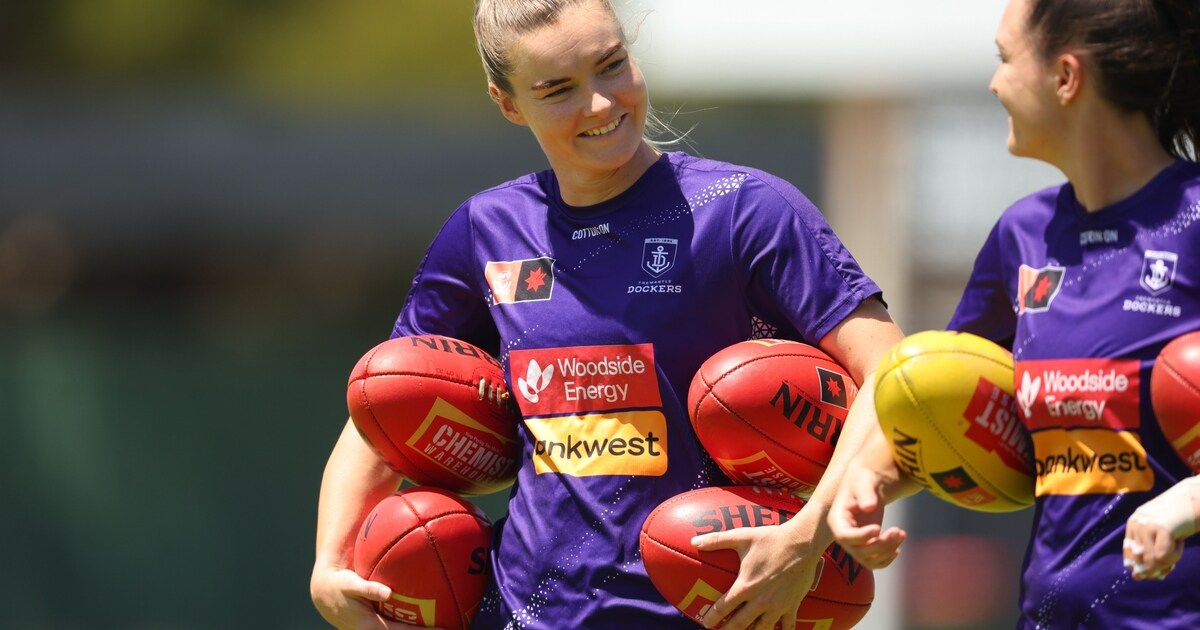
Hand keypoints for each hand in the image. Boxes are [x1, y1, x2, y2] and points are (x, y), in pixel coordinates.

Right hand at [311, 566, 433, 629]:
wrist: (325, 594)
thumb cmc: (341, 586)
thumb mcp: (350, 584)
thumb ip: (368, 588)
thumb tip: (387, 592)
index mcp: (371, 627)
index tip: (442, 629)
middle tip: (451, 628)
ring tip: (444, 625)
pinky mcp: (378, 626)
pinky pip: (398, 626)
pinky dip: (412, 624)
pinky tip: (429, 616)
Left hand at [691, 524, 822, 629]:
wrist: (802, 543)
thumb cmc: (771, 539)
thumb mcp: (741, 537)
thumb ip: (716, 540)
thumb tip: (694, 540)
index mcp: (746, 586)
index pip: (724, 608)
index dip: (712, 617)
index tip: (706, 623)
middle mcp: (760, 600)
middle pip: (740, 624)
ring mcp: (777, 606)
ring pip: (762, 628)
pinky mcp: (792, 605)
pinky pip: (787, 626)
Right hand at [828, 466, 907, 569]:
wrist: (869, 485)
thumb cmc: (864, 480)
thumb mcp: (864, 481)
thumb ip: (866, 493)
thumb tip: (869, 507)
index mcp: (837, 519)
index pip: (843, 536)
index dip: (860, 537)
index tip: (878, 528)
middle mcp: (843, 534)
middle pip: (858, 552)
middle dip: (880, 545)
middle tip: (897, 530)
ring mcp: (854, 543)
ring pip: (868, 559)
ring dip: (887, 551)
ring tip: (901, 534)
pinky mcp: (866, 547)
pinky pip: (874, 562)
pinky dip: (887, 559)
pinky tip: (898, 547)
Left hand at [1123, 476, 1199, 580]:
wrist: (1196, 497)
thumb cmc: (1181, 519)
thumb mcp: (1161, 535)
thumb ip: (1150, 552)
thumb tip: (1137, 577)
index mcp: (1133, 524)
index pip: (1130, 556)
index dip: (1144, 568)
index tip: (1159, 571)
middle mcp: (1136, 523)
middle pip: (1140, 561)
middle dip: (1157, 569)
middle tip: (1171, 563)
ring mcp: (1146, 525)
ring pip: (1151, 560)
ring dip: (1168, 562)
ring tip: (1177, 548)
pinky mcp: (1161, 528)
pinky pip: (1163, 556)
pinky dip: (1175, 556)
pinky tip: (1181, 542)